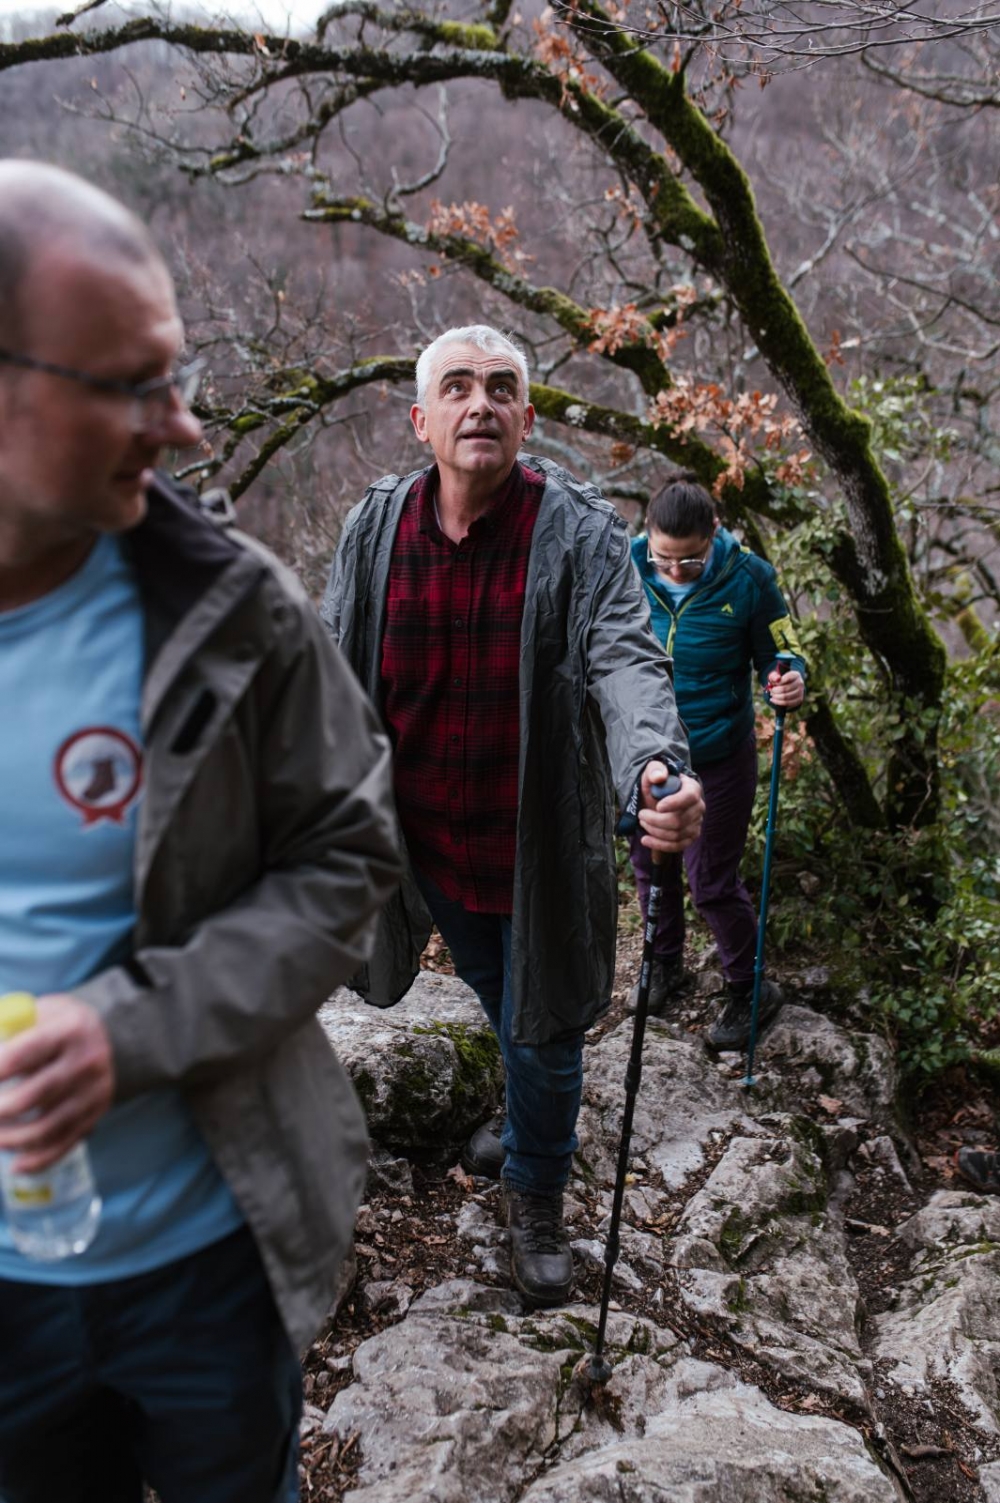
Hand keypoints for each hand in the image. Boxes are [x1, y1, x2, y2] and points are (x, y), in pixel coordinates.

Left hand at [0, 994, 113, 1170]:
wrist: (108, 1040)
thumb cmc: (58, 1027)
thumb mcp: (38, 1013)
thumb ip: (8, 1030)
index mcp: (70, 1030)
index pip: (25, 1054)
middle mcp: (87, 1062)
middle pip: (34, 1096)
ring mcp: (93, 1093)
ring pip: (47, 1128)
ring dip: (11, 1139)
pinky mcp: (95, 1116)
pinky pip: (63, 1144)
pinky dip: (37, 1160)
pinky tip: (16, 1164)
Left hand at [637, 763, 703, 852]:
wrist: (658, 798)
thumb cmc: (657, 784)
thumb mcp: (653, 771)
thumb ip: (655, 769)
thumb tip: (659, 777)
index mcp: (692, 788)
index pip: (689, 797)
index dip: (674, 803)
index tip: (658, 806)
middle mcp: (698, 807)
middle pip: (679, 820)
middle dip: (656, 820)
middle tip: (641, 814)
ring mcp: (696, 823)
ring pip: (676, 835)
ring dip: (655, 831)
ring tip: (643, 823)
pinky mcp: (691, 836)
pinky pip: (678, 846)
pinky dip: (659, 845)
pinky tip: (646, 840)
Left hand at [766, 669, 804, 708]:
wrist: (787, 686)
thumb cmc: (780, 680)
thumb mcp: (776, 675)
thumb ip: (774, 676)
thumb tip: (777, 679)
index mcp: (795, 675)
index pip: (787, 678)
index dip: (778, 682)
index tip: (773, 683)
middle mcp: (800, 683)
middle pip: (785, 689)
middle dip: (775, 690)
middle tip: (771, 690)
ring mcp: (800, 692)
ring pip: (786, 697)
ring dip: (776, 697)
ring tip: (772, 694)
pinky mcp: (799, 700)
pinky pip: (787, 703)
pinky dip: (778, 702)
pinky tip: (773, 699)